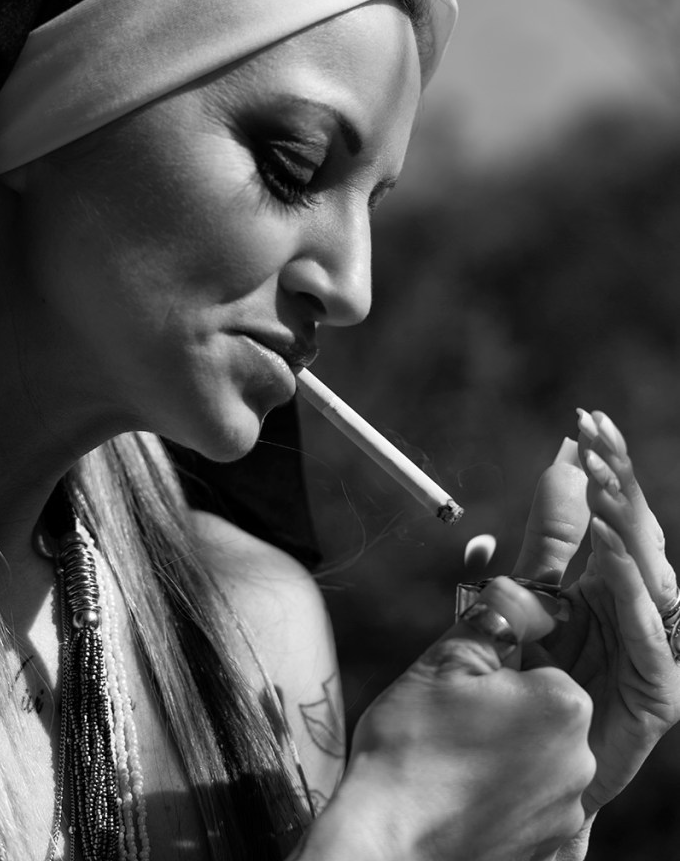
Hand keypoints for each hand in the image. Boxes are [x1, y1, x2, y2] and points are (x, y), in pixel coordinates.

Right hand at [317, 577, 594, 860]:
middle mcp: (580, 760)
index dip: (496, 668)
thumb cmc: (411, 746)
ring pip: (537, 752)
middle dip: (504, 707)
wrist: (383, 838)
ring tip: (452, 757)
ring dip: (503, 748)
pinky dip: (501, 790)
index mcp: (563, 705)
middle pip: (543, 708)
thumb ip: (495, 617)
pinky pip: (530, 796)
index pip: (541, 662)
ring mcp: (564, 808)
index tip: (461, 686)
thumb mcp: (445, 660)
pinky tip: (460, 790)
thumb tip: (523, 591)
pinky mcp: (546, 843)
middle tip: (452, 720)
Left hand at [513, 412, 679, 818]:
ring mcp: (650, 646)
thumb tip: (562, 458)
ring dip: (624, 524)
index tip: (584, 417)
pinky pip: (647, 637)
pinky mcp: (658, 693)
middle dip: (618, 479)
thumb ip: (551, 535)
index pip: (614, 509)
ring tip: (601, 480)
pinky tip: (610, 555)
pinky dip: (630, 593)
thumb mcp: (534, 591)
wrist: (528, 770)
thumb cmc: (531, 683)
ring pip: (647, 574)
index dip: (603, 464)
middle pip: (636, 530)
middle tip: (598, 432)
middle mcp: (637, 604)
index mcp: (612, 577)